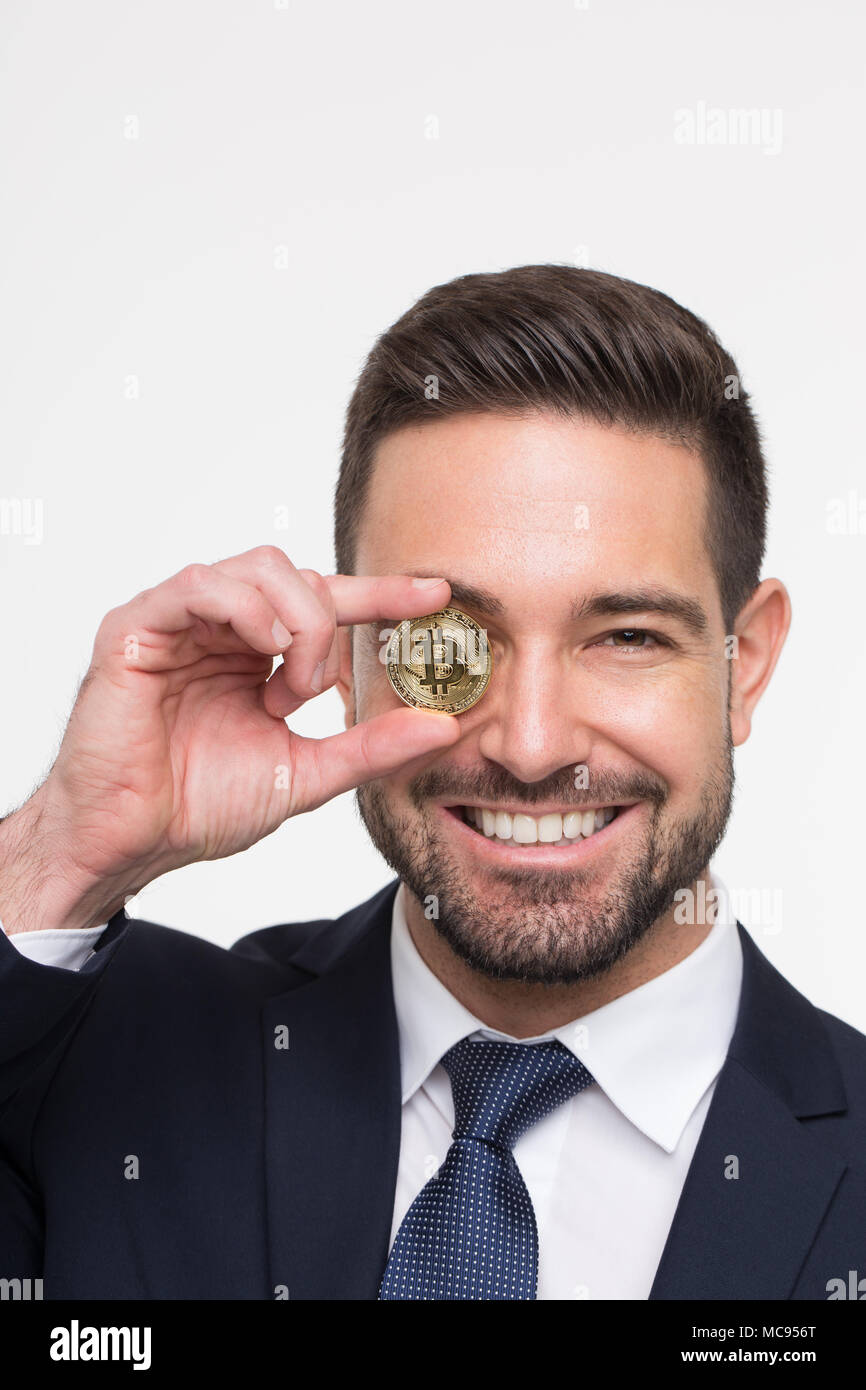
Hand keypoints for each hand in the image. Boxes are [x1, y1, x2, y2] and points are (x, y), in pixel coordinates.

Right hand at [1, 547, 456, 929]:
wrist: (131, 842)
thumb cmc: (199, 806)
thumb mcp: (306, 773)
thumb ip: (370, 746)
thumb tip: (444, 726)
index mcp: (256, 655)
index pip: (326, 603)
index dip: (381, 594)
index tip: (436, 595)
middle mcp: (219, 629)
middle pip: (295, 573)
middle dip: (330, 622)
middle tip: (323, 687)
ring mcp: (178, 623)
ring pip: (255, 568)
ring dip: (294, 619)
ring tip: (290, 683)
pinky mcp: (136, 628)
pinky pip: (197, 584)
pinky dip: (244, 607)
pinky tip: (263, 649)